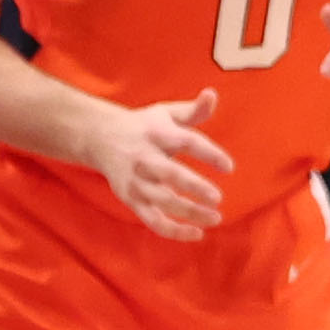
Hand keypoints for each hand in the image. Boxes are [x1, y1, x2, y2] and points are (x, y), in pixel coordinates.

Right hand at [91, 90, 234, 239]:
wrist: (99, 138)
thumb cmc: (144, 126)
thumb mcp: (166, 113)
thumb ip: (194, 110)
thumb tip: (212, 94)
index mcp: (157, 134)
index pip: (187, 142)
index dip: (209, 154)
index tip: (229, 167)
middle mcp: (145, 158)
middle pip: (171, 175)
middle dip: (195, 188)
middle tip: (218, 198)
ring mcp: (136, 181)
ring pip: (162, 201)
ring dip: (189, 212)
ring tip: (215, 218)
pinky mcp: (131, 199)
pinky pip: (152, 220)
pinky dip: (173, 231)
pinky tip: (196, 234)